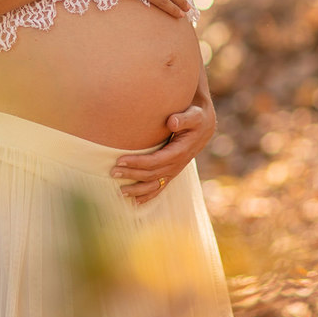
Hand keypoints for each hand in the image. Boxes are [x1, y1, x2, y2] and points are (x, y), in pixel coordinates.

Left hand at [111, 67, 216, 205]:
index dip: (138, 162)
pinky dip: (148, 196)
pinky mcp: (172, 172)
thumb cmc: (197, 118)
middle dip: (131, 174)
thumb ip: (184, 118)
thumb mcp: (195, 115)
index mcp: (180, 152)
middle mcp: (176, 165)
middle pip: (151, 174)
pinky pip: (160, 187)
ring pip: (154, 185)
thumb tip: (172, 122)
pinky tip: (136, 202)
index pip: (155, 161)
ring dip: (137, 190)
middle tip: (112, 172)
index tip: (120, 160)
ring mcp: (174, 170)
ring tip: (120, 192)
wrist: (205, 126)